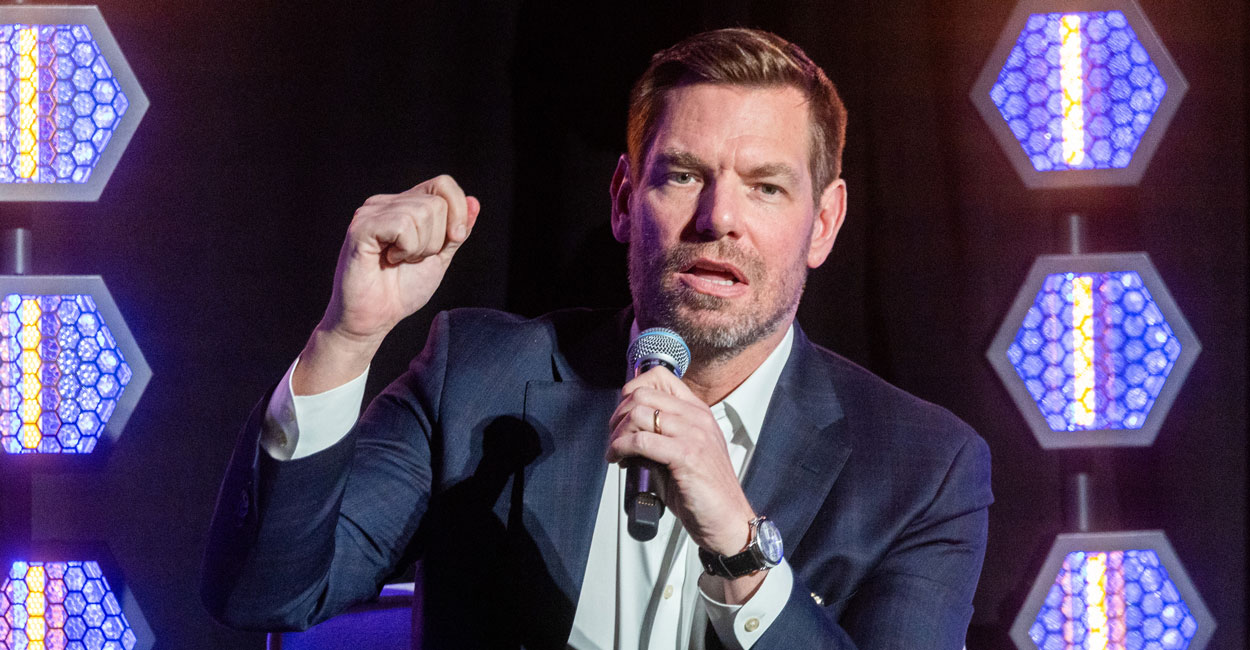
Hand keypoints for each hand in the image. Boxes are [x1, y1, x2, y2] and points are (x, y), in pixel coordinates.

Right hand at [294, 175, 479, 393]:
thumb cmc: (402, 289)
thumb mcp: (439, 257)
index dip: (458, 210)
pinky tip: (389, 259)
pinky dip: (406, 248)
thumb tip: (474, 201)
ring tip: (400, 260)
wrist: (374, 319)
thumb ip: (456, 231)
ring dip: (420, 247)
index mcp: (405, 205)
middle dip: (437, 239)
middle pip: (437, 202)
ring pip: (422, 212)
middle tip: (413, 258)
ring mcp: (371, 212)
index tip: (455, 239)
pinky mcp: (361, 227)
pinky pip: (403, 225)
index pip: (442, 184)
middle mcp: (386, 203)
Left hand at [606, 367, 755, 555]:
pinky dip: (622, 449)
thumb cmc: (705, 492)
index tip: (622, 413)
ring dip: (618, 433)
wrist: (727, 521)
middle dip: (619, 415)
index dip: (632, 391)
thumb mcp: (682, 454)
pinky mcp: (687, 455)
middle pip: (643, 394)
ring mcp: (694, 435)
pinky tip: (621, 460)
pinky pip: (642, 441)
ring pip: (639, 414)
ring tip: (616, 451)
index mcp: (698, 413)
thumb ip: (660, 436)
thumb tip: (626, 431)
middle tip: (614, 436)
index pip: (660, 378)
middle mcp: (697, 418)